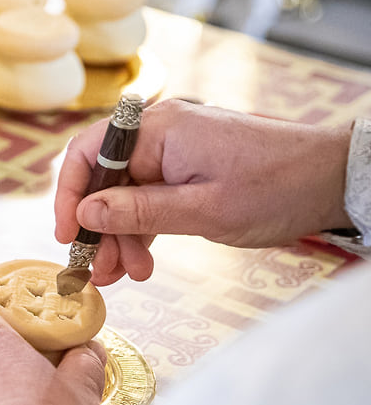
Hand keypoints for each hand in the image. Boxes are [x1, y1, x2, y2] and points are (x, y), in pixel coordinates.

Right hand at [54, 99, 353, 284]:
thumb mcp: (203, 210)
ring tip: (129, 275)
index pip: (88, 155)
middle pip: (105, 179)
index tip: (68, 237)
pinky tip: (143, 259)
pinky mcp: (189, 166)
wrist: (335, 179)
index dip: (69, 197)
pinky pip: (150, 195)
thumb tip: (85, 213)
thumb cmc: (278, 188)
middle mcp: (161, 131)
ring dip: (121, 235)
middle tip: (100, 273)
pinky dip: (143, 227)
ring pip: (126, 193)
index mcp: (159, 130)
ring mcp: (175, 148)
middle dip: (99, 229)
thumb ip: (138, 212)